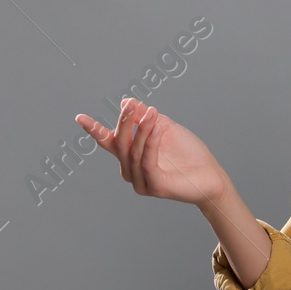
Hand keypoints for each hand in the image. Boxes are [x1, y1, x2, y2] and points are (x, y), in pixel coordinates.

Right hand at [75, 98, 227, 206]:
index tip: (79, 117)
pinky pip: (147, 162)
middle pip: (120, 144)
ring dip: (142, 130)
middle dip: (124, 123)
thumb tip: (127, 102)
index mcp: (131, 157)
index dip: (94, 130)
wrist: (211, 176)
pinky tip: (158, 128)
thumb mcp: (165, 127)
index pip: (109, 142)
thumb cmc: (188, 153)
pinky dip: (151, 144)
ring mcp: (141, 182)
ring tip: (152, 112)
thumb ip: (145, 117)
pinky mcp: (155, 187)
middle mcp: (131, 171)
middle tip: (131, 106)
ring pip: (134, 152)